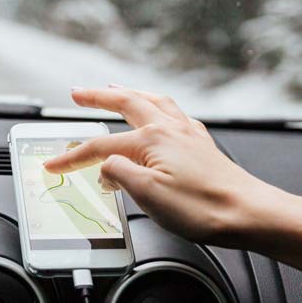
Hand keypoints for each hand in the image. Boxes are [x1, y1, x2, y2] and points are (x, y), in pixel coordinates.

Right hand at [44, 86, 301, 282]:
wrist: (249, 213)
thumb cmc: (205, 208)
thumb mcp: (149, 196)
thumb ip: (120, 175)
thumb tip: (106, 166)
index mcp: (152, 139)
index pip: (101, 145)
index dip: (72, 156)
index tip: (52, 165)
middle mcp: (170, 128)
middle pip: (126, 103)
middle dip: (98, 96)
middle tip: (77, 93)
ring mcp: (188, 134)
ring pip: (152, 101)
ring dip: (129, 93)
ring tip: (113, 89)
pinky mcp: (202, 145)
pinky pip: (173, 113)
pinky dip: (156, 106)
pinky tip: (159, 114)